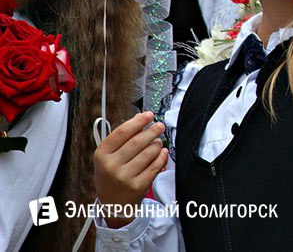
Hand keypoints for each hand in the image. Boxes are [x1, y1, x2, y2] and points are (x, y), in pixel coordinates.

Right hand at [93, 111, 168, 228]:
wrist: (113, 204)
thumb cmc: (112, 175)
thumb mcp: (109, 156)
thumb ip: (123, 136)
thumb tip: (139, 116)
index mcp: (101, 155)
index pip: (121, 132)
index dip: (138, 121)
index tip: (149, 115)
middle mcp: (110, 166)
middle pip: (137, 141)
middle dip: (152, 131)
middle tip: (160, 126)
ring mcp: (124, 177)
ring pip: (148, 153)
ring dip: (157, 144)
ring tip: (158, 142)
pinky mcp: (137, 186)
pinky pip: (155, 166)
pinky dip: (161, 157)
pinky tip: (162, 152)